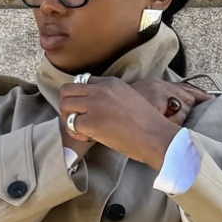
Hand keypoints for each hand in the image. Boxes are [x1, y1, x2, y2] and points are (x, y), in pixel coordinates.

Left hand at [58, 76, 211, 170]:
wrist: (157, 137)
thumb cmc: (147, 125)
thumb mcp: (130, 99)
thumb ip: (112, 99)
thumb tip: (98, 110)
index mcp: (111, 82)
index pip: (82, 82)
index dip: (81, 98)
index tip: (88, 111)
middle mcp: (101, 89)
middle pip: (67, 90)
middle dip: (68, 107)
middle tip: (77, 121)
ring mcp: (95, 105)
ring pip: (64, 105)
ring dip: (69, 120)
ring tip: (83, 131)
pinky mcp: (93, 122)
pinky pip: (71, 125)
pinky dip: (76, 135)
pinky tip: (88, 139)